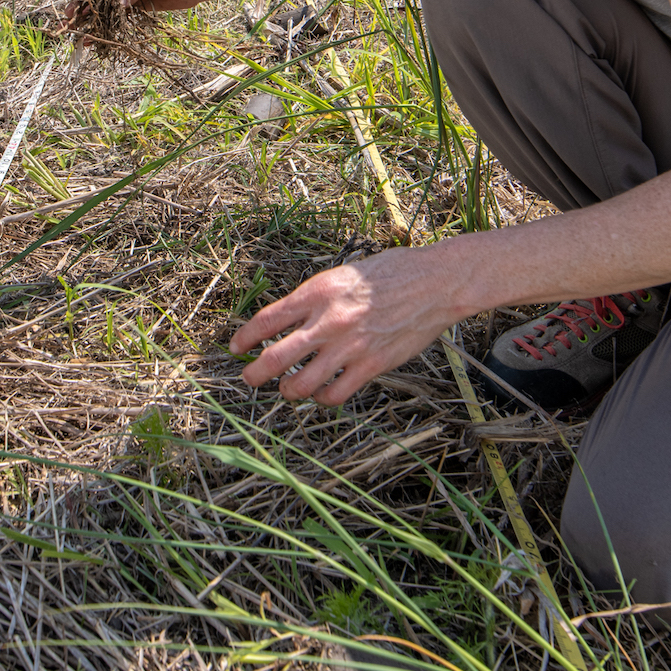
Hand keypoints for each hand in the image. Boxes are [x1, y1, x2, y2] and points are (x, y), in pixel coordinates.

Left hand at [229, 246, 465, 403]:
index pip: (267, 320)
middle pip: (275, 358)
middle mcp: (328, 320)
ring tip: (287, 389)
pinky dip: (322, 398)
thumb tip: (289, 319)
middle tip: (248, 379)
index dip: (245, 338)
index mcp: (318, 292)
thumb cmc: (392, 272)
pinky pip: (335, 394)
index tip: (236, 347)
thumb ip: (315, 297)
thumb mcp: (344, 273)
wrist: (435, 282)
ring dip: (288, 391)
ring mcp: (349, 346)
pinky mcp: (371, 365)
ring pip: (301, 384)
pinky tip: (322, 393)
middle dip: (254, 374)